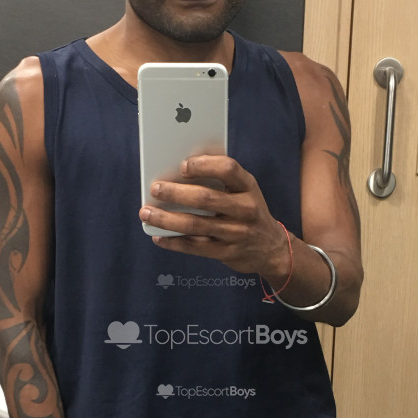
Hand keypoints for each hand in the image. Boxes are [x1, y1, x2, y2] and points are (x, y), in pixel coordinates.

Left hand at [139, 155, 289, 284]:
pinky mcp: (226, 253)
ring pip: (195, 224)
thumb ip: (221, 181)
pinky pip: (194, 247)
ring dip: (166, 218)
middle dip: (176, 192)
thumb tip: (178, 173)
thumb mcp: (245, 192)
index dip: (204, 165)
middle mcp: (245, 209)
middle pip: (206, 198)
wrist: (271, 248)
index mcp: (248, 187)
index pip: (228, 169)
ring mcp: (236, 233)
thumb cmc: (249, 212)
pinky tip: (158, 236)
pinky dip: (173, 242)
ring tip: (146, 213)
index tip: (183, 165)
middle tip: (155, 189)